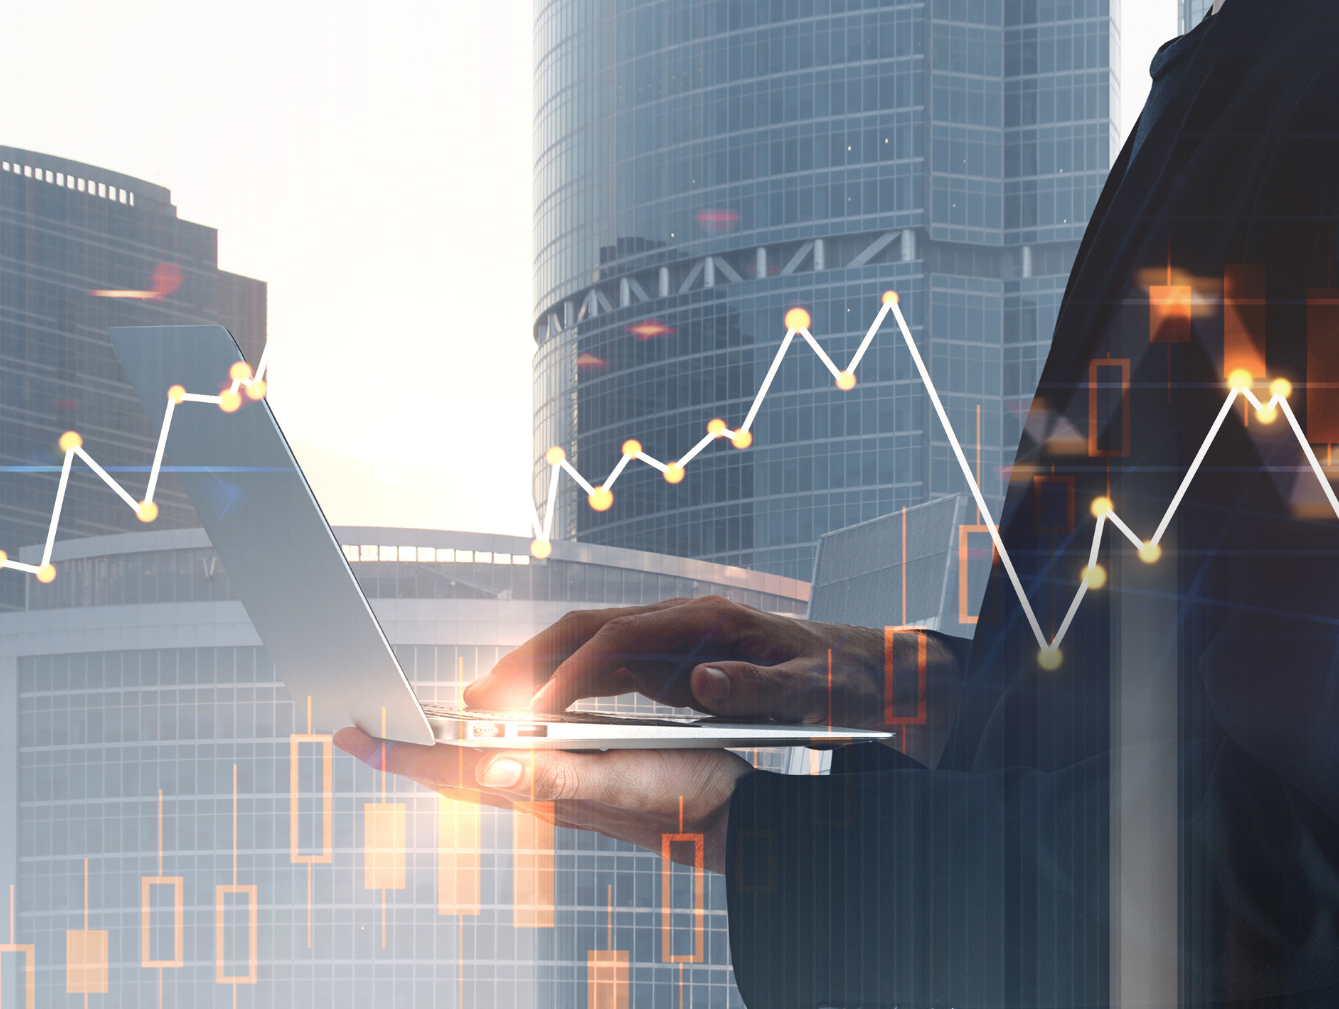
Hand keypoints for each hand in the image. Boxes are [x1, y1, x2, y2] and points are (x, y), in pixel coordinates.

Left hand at [333, 727, 748, 872]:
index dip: (400, 755)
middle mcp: (540, 793)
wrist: (729, 821)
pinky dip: (486, 752)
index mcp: (542, 787)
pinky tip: (490, 743)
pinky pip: (514, 769)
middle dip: (406, 754)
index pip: (454, 771)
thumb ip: (557, 777)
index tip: (351, 737)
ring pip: (481, 773)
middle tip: (359, 734)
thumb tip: (490, 765)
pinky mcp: (579, 786)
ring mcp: (557, 793)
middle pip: (455, 775)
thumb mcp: (622, 778)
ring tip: (407, 737)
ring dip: (440, 755)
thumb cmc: (683, 797)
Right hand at [464, 595, 960, 765]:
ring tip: (482, 707)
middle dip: (525, 662)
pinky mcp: (670, 664)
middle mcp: (680, 622)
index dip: (568, 674)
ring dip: (534, 674)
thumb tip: (705, 683)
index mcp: (708, 622)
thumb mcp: (815, 691)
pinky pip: (603, 671)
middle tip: (472, 700)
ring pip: (585, 648)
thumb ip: (762, 688)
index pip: (616, 641)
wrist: (866, 668)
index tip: (531, 713)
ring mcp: (672, 641)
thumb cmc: (842, 679)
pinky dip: (563, 688)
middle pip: (584, 630)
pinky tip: (533, 716)